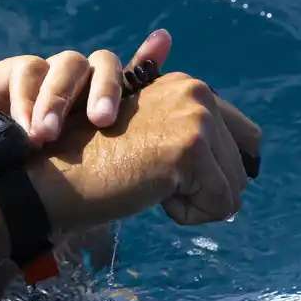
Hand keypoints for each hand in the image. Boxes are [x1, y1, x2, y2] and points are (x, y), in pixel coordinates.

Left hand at [0, 29, 172, 199]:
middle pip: (58, 67)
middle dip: (57, 98)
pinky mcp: (114, 96)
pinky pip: (136, 70)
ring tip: (102, 120)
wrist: (17, 165)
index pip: (16, 74)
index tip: (27, 137)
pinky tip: (162, 43)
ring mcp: (83, 81)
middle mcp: (48, 74)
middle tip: (49, 136)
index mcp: (7, 81)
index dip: (22, 100)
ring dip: (103, 87)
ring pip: (96, 65)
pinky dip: (148, 57)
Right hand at [29, 73, 261, 232]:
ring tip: (146, 184)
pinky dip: (187, 215)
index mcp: (188, 86)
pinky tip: (149, 194)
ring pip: (234, 189)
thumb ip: (180, 120)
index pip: (247, 137)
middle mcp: (196, 92)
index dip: (218, 170)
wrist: (53, 177)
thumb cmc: (92, 162)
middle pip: (242, 168)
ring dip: (193, 202)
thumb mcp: (144, 131)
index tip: (174, 175)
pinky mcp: (189, 150)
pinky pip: (221, 206)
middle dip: (202, 188)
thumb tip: (223, 104)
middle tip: (150, 180)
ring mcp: (194, 118)